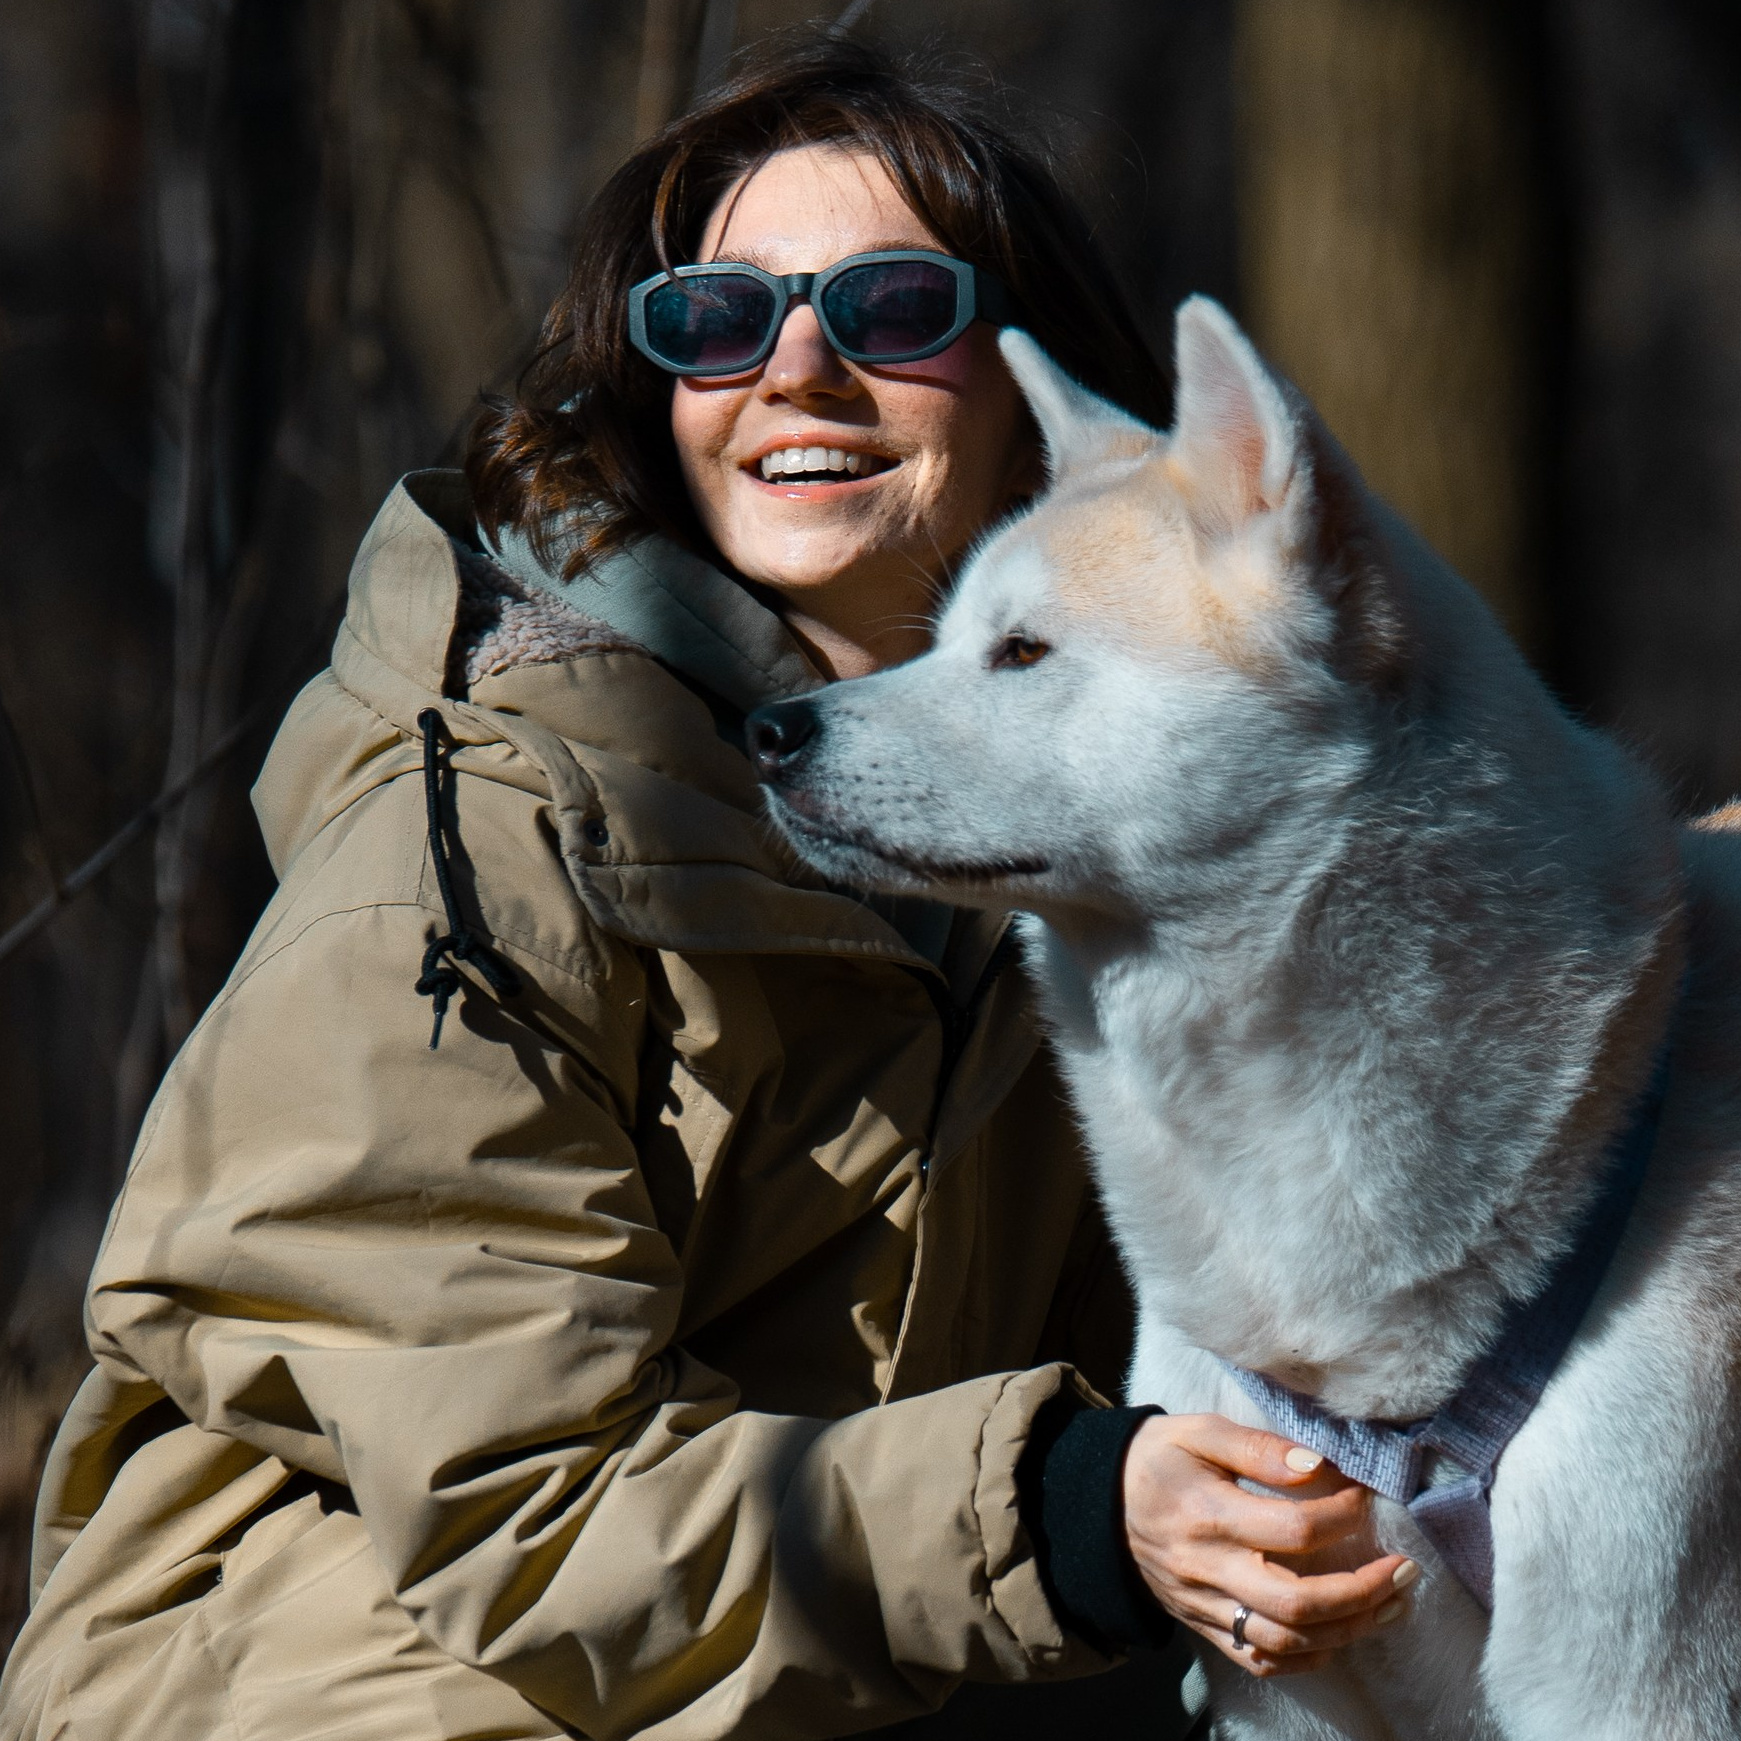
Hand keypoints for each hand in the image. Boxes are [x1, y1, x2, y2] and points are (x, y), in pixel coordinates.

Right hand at [1123, 1413, 1418, 1677]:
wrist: (1097, 1501)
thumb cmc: (1158, 1457)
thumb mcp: (1199, 1431)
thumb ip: (1259, 1447)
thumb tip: (1319, 1467)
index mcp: (1207, 1513)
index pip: (1291, 1530)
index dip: (1341, 1516)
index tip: (1367, 1497)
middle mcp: (1207, 1569)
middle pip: (1297, 1602)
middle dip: (1363, 1591)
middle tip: (1405, 1570)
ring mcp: (1205, 1606)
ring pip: (1287, 1640)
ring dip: (1350, 1628)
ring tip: (1392, 1604)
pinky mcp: (1203, 1627)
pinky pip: (1261, 1659)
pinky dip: (1308, 1656)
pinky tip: (1340, 1634)